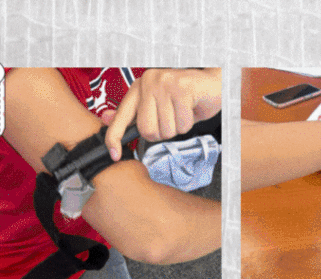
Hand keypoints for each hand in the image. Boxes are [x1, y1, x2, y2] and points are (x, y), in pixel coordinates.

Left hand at [105, 68, 222, 159]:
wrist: (213, 85)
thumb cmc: (186, 97)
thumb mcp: (159, 106)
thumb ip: (135, 114)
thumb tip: (107, 119)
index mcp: (139, 88)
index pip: (121, 116)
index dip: (115, 136)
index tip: (114, 154)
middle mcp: (148, 82)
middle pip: (147, 130)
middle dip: (162, 133)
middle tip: (171, 119)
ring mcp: (164, 84)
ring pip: (166, 129)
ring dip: (178, 128)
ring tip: (182, 112)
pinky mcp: (181, 89)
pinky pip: (182, 125)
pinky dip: (189, 123)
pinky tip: (190, 108)